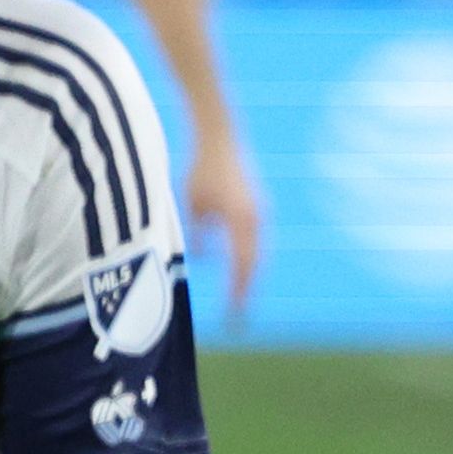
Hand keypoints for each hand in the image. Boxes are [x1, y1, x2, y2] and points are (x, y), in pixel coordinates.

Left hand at [186, 128, 262, 320]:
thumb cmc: (200, 170)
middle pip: (254, 265)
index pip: (242, 267)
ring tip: (240, 300)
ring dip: (249, 277)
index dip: (238, 294)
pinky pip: (255, 242)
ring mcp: (260, 213)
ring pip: (257, 254)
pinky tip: (240, 272)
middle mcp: (256, 219)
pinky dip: (249, 260)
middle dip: (245, 292)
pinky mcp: (257, 208)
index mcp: (242, 221)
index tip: (232, 315)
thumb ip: (198, 236)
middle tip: (237, 317)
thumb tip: (201, 263)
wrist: (220, 137)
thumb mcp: (193, 206)